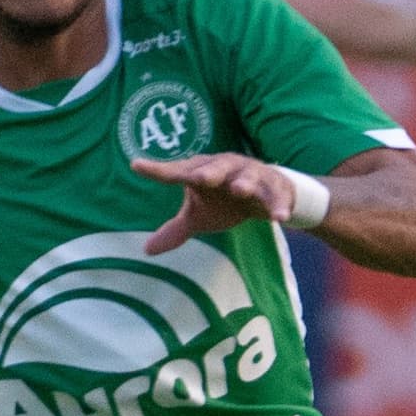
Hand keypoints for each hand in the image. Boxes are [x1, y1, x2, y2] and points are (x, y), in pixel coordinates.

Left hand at [134, 151, 307, 252]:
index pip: (177, 171)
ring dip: (244, 183)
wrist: (266, 192)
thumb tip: (146, 250)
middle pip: (216, 167)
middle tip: (199, 177)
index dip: (158, 170)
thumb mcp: (198, 216)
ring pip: (248, 177)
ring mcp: (251, 176)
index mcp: (202, 171)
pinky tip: (278, 218)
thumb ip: (175, 230)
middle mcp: (226, 168)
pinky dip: (277, 206)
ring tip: (240, 190)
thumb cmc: (224, 200)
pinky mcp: (274, 188)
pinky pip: (275, 197)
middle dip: (210, 171)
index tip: (136, 165)